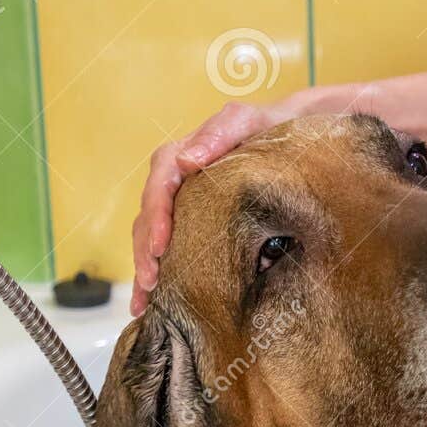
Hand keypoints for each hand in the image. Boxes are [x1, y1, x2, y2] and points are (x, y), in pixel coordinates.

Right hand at [131, 96, 311, 315]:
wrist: (283, 134)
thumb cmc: (264, 127)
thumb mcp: (244, 121)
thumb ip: (217, 135)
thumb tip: (186, 162)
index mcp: (180, 156)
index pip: (160, 187)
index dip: (156, 217)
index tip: (160, 246)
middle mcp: (173, 182)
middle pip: (148, 218)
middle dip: (145, 252)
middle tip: (152, 283)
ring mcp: (179, 205)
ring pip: (150, 238)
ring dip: (145, 270)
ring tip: (144, 303)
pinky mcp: (190, 223)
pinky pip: (166, 249)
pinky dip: (157, 274)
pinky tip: (148, 304)